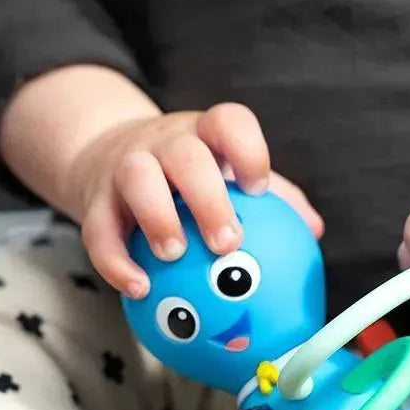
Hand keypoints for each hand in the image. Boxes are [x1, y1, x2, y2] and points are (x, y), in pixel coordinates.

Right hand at [69, 102, 323, 297]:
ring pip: (136, 178)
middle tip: (226, 243)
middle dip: (206, 197)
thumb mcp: (227, 176)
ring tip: (175, 256)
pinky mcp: (95, 200)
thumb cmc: (188, 179)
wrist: (108, 160)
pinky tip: (138, 288)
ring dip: (157, 218)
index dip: (246, 148)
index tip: (257, 188)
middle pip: (184, 154)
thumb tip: (314, 231)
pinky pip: (98, 229)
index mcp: (204, 136)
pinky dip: (116, 261)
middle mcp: (164, 144)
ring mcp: (126, 167)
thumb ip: (273, 201)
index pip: (228, 121)